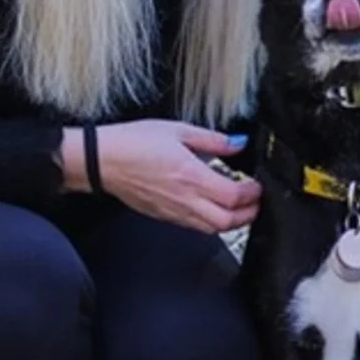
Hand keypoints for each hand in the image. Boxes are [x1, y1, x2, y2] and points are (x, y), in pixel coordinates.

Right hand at [90, 119, 261, 233]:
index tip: (257, 186)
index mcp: (192, 176)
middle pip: (227, 221)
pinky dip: (210, 223)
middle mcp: (185, 199)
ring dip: (231, 222)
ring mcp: (174, 211)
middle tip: (255, 203)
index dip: (252, 194)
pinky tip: (213, 210)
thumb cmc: (134, 143)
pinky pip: (194, 227)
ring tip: (239, 209)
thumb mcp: (178, 130)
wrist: (102, 160)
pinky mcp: (163, 216)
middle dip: (248, 215)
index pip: (233, 196)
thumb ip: (212, 139)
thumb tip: (237, 143)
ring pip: (212, 229)